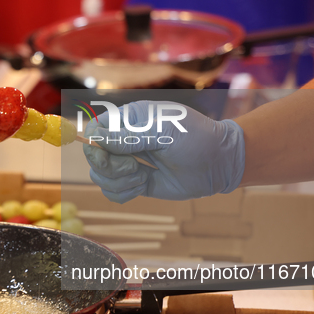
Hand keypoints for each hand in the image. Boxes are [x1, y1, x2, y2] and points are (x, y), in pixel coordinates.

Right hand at [83, 101, 244, 202]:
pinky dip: (125, 193)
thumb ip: (129, 137)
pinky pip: (113, 193)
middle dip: (111, 167)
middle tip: (134, 166)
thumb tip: (97, 139)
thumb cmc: (196, 138)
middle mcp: (124, 140)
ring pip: (101, 177)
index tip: (107, 155)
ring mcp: (128, 163)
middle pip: (94, 157)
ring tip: (145, 176)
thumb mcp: (164, 131)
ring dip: (121, 182)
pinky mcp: (135, 183)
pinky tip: (144, 185)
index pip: (94, 130)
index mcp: (128, 120)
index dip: (93, 144)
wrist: (219, 162)